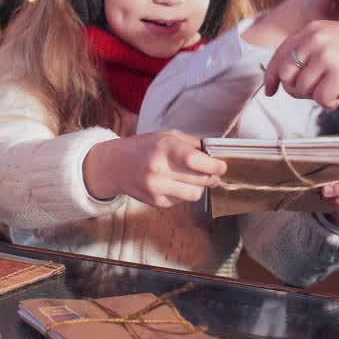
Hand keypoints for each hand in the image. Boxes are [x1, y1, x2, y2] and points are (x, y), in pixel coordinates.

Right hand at [83, 131, 226, 207]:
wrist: (116, 165)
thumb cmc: (145, 147)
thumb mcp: (168, 136)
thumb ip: (193, 144)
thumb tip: (216, 153)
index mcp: (164, 148)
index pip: (197, 161)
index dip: (214, 166)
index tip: (222, 166)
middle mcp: (159, 169)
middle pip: (200, 179)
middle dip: (212, 176)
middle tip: (214, 172)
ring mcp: (157, 188)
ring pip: (194, 194)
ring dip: (200, 187)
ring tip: (197, 178)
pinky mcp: (156, 202)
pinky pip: (182, 201)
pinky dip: (185, 192)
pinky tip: (178, 183)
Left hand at [263, 21, 338, 106]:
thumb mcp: (337, 43)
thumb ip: (311, 54)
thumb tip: (285, 81)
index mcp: (313, 29)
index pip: (280, 55)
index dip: (271, 76)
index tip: (270, 91)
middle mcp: (315, 39)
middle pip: (288, 76)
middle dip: (299, 90)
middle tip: (322, 90)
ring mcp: (325, 56)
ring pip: (304, 91)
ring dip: (322, 95)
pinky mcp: (336, 74)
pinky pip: (321, 100)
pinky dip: (334, 102)